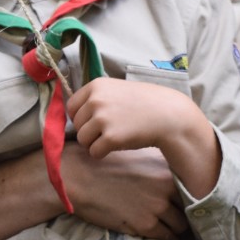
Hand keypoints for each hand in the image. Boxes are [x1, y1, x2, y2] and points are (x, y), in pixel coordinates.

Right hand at [64, 148, 188, 239]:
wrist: (80, 177)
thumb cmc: (105, 163)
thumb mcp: (137, 156)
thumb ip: (158, 164)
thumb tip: (172, 170)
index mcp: (165, 171)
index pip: (189, 189)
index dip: (187, 197)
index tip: (184, 203)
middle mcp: (166, 189)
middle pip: (187, 208)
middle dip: (184, 214)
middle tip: (180, 219)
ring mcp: (156, 208)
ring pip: (179, 226)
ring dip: (177, 229)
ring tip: (174, 231)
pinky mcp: (144, 225)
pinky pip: (166, 237)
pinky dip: (167, 239)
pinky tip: (165, 238)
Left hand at [68, 78, 220, 200]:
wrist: (168, 115)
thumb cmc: (143, 103)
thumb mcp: (116, 90)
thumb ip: (95, 98)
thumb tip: (71, 114)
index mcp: (96, 86)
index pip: (71, 107)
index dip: (81, 117)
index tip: (95, 121)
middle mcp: (96, 100)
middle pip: (77, 125)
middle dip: (90, 131)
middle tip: (109, 130)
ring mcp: (103, 119)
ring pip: (83, 140)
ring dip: (95, 143)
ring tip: (113, 137)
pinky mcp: (111, 138)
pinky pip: (94, 152)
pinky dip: (103, 153)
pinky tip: (117, 145)